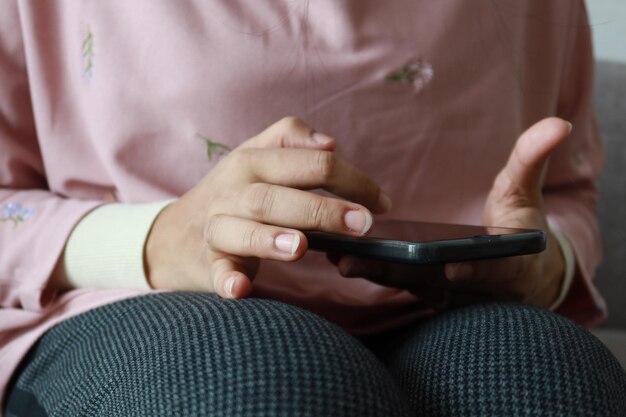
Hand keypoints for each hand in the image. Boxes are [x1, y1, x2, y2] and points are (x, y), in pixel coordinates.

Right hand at [145, 117, 391, 297]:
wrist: (173, 235)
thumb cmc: (231, 193)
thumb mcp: (254, 154)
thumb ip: (290, 139)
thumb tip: (331, 142)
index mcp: (253, 161)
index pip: (309, 163)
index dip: (351, 180)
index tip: (381, 203)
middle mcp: (234, 191)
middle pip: (277, 196)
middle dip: (321, 209)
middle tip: (362, 224)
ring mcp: (217, 228)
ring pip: (242, 229)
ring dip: (270, 238)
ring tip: (301, 246)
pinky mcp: (208, 263)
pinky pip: (216, 271)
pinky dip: (227, 280)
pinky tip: (240, 289)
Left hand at [336, 118, 570, 309]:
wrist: (515, 269)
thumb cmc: (519, 227)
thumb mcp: (526, 193)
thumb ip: (532, 160)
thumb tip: (556, 123)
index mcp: (504, 263)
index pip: (492, 268)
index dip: (476, 269)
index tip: (454, 266)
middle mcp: (471, 285)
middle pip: (435, 281)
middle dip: (399, 272)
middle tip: (358, 260)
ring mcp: (445, 290)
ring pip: (409, 284)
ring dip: (376, 273)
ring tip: (340, 258)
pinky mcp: (423, 288)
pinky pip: (397, 281)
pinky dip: (372, 271)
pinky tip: (341, 257)